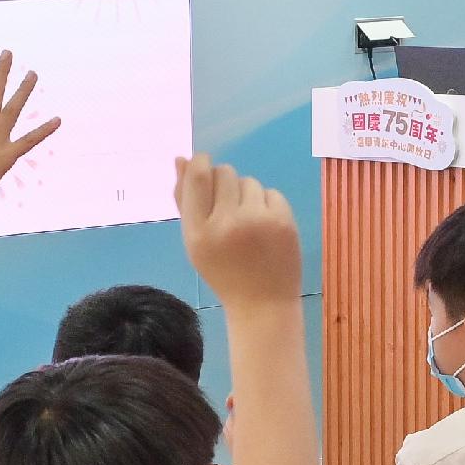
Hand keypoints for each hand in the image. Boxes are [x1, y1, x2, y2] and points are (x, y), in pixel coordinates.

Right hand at [173, 155, 302, 311]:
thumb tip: (181, 159)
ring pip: (249, 181)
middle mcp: (226, 223)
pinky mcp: (283, 221)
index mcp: (198, 232)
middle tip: (227, 207)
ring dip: (245, 195)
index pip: (197, 178)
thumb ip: (184, 201)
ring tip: (247, 223)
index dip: (200, 163)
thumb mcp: (195, 243)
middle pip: (224, 172)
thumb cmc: (223, 272)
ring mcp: (258, 221)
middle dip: (224, 182)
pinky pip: (270, 192)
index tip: (203, 165)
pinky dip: (266, 205)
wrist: (262, 304)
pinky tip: (264, 228)